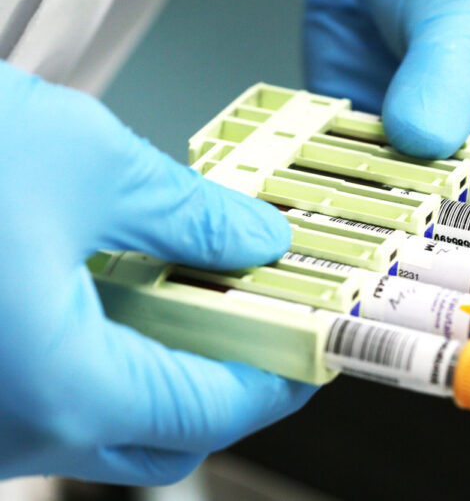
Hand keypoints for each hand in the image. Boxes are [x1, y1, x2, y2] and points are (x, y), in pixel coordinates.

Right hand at [0, 62, 314, 484]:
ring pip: (106, 417)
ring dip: (163, 362)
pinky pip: (53, 394)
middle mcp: (14, 430)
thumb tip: (253, 238)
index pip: (215, 409)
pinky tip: (111, 289)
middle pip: (166, 431)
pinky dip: (102, 354)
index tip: (312, 344)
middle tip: (258, 315)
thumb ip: (187, 214)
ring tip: (190, 288)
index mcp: (64, 390)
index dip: (278, 375)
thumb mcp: (84, 165)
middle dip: (223, 377)